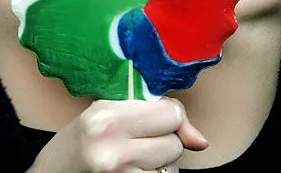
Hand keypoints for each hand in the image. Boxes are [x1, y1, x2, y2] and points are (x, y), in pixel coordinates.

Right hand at [28, 97, 207, 172]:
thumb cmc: (79, 142)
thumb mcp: (105, 112)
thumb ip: (154, 115)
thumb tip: (201, 141)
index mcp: (106, 118)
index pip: (170, 113)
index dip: (166, 115)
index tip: (151, 119)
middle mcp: (113, 150)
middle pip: (174, 142)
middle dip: (163, 141)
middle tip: (136, 141)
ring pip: (171, 167)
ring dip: (160, 164)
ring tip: (131, 159)